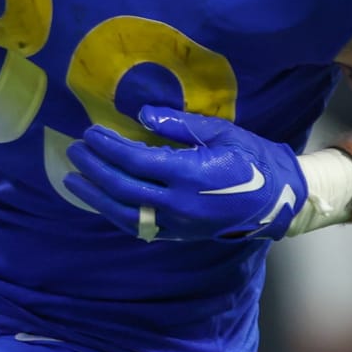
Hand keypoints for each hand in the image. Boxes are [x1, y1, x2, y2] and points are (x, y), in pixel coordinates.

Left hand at [64, 106, 308, 241]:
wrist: (278, 199)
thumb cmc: (251, 157)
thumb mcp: (220, 132)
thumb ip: (179, 125)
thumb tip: (142, 116)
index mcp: (190, 173)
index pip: (135, 161)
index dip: (108, 147)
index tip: (90, 132)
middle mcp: (179, 203)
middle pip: (124, 188)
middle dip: (95, 168)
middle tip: (75, 150)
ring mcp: (178, 223)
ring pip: (125, 214)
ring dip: (95, 197)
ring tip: (73, 180)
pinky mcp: (179, 234)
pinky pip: (140, 227)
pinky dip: (115, 214)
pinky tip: (100, 201)